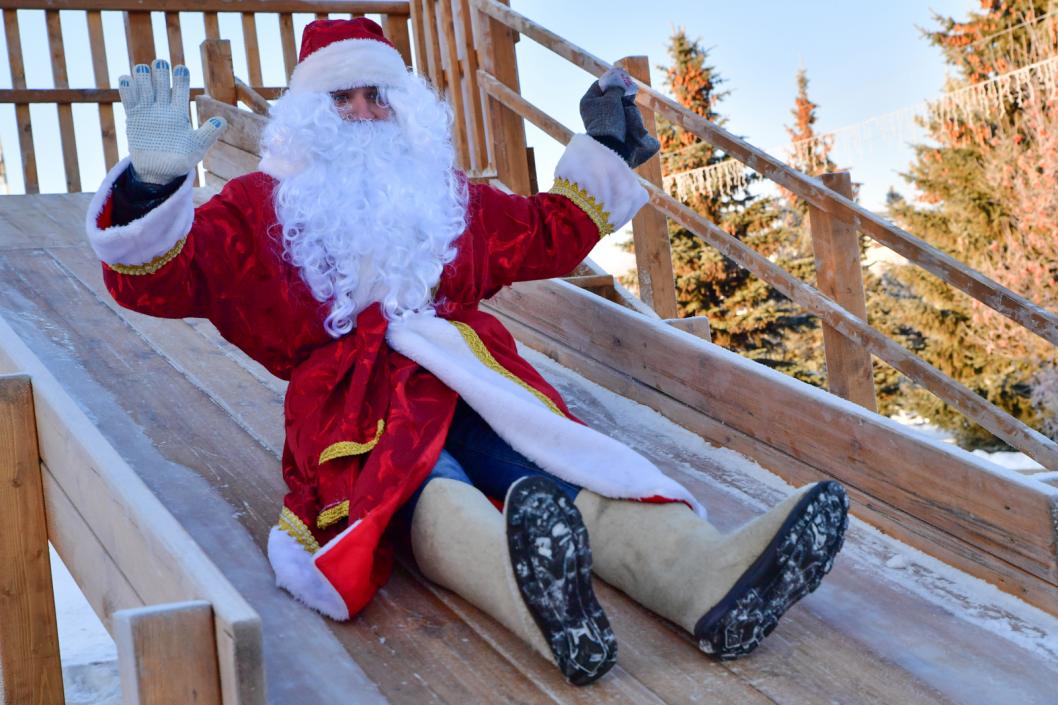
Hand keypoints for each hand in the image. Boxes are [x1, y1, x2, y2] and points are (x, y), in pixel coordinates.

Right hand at [118, 59, 226, 183]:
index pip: (180, 90)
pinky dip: (127, 89)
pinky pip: (129, 100)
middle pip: (161, 84)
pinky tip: (126, 79)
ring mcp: (147, 111)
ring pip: (144, 88)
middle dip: (161, 72)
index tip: (182, 68)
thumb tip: (223, 121)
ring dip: (142, 77)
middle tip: (161, 63)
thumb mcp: (196, 148)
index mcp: (179, 112)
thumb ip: (208, 134)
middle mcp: (163, 108)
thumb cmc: (181, 160)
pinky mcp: (134, 117)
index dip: (181, 78)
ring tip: (142, 69)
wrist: (159, 172)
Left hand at [579, 67, 658, 168]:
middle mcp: (589, 109)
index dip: (610, 80)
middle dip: (617, 92)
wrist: (609, 143)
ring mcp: (596, 118)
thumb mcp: (612, 99)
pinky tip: (628, 111)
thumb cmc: (609, 118)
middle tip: (628, 91)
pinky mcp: (604, 127)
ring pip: (610, 105)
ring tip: (629, 102)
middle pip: (604, 95)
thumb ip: (615, 89)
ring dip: (620, 102)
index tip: (622, 80)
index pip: (598, 85)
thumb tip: (618, 88)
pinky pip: (612, 114)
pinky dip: (620, 112)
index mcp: (587, 100)